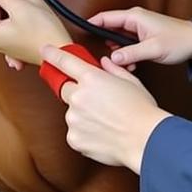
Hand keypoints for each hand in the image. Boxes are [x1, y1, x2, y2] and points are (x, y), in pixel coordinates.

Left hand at [0, 0, 70, 68]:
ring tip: (23, 7)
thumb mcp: (21, 5)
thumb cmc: (44, 34)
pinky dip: (18, 21)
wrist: (60, 49)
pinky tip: (26, 18)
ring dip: (10, 12)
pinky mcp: (21, 45)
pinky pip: (14, 29)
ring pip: (3, 23)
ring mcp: (10, 46)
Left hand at [41, 45, 169, 171]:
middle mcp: (79, 96)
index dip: (52, 54)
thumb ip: (113, 69)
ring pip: (72, 113)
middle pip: (66, 89)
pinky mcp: (74, 138)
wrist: (146, 140)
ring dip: (82, 114)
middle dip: (77, 92)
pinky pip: (74, 132)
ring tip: (105, 121)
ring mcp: (74, 119)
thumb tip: (104, 63)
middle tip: (96, 102)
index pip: (65, 61)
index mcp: (92, 78)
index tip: (45, 50)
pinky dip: (84, 132)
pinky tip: (102, 133)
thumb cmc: (142, 111)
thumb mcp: (130, 81)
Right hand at [87, 7, 191, 67]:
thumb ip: (131, 53)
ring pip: (119, 39)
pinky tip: (131, 64)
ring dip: (118, 52)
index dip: (91, 24)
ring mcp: (139, 28)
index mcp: (134, 17)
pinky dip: (127, 54)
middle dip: (105, 43)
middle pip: (110, 29)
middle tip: (100, 57)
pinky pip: (128, 45)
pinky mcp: (143, 37)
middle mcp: (135, 20)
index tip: (80, 33)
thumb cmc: (178, 41)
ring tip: (120, 64)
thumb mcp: (152, 49)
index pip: (106, 17)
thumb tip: (112, 58)